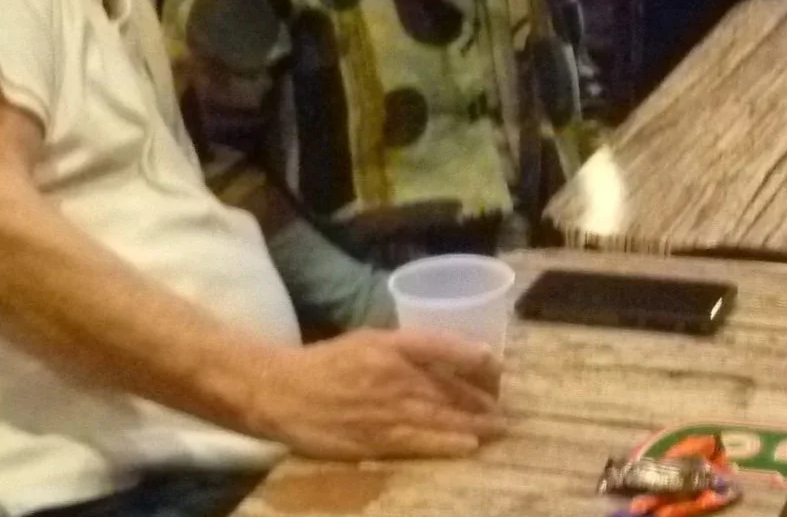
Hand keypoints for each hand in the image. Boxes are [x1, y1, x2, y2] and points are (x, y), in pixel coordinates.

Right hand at [245, 328, 503, 459]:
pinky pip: (417, 442)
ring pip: (438, 416)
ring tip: (497, 429)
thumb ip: (408, 347)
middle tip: (505, 409)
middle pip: (446, 387)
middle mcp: (391, 376)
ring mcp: (384, 410)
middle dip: (481, 399)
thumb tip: (453, 354)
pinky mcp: (373, 439)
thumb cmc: (328, 363)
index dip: (472, 354)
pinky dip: (445, 444)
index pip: (439, 346)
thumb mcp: (369, 340)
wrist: (281, 392)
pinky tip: (468, 446)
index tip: (496, 363)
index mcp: (389, 346)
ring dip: (473, 424)